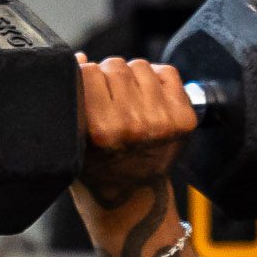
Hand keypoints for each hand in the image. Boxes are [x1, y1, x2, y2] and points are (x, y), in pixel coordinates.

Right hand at [71, 54, 198, 209]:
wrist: (132, 198)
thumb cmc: (96, 169)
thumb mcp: (72, 140)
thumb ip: (73, 99)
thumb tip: (79, 58)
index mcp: (102, 132)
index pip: (89, 72)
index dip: (83, 77)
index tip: (83, 91)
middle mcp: (135, 125)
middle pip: (115, 65)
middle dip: (106, 78)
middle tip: (105, 102)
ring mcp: (163, 121)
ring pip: (139, 66)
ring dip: (130, 78)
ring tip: (126, 104)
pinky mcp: (184, 119)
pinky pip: (166, 73)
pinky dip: (155, 81)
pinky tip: (146, 103)